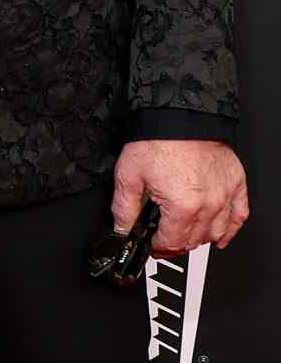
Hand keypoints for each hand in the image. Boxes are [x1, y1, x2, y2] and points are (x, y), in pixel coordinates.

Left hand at [112, 139, 249, 254]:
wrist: (179, 115)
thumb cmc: (157, 140)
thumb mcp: (129, 175)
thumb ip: (125, 207)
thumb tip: (122, 227)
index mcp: (183, 205)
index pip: (172, 242)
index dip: (159, 247)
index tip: (152, 245)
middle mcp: (209, 204)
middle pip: (194, 240)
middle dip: (176, 244)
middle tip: (164, 241)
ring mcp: (225, 195)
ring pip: (216, 233)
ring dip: (200, 238)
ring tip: (185, 235)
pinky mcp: (236, 184)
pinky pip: (240, 216)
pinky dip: (231, 230)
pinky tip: (221, 236)